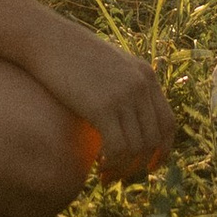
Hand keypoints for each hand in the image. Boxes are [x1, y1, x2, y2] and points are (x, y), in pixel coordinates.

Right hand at [24, 16, 174, 181]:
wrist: (48, 40)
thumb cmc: (73, 55)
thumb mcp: (108, 66)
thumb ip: (124, 86)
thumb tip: (128, 120)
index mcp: (145, 74)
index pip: (168, 123)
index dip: (162, 150)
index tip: (148, 167)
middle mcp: (140, 84)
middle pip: (154, 140)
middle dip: (139, 165)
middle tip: (119, 176)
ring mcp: (124, 95)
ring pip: (138, 149)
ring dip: (124, 169)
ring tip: (106, 175)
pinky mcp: (103, 106)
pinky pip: (119, 149)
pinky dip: (112, 164)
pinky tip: (98, 167)